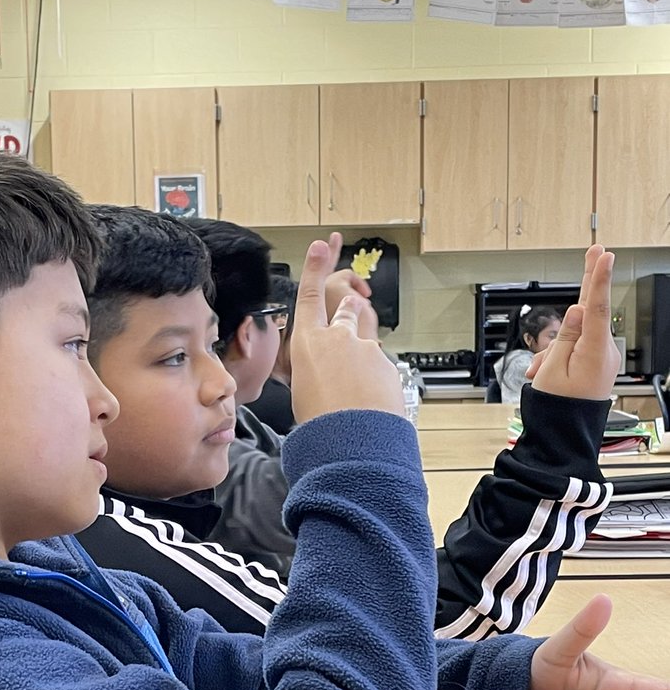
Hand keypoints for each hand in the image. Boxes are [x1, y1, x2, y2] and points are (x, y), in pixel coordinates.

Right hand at [289, 239, 402, 424]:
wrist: (352, 442)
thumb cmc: (321, 422)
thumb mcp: (303, 392)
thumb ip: (315, 372)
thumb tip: (327, 376)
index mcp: (309, 344)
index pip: (310, 296)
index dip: (315, 269)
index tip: (320, 246)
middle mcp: (338, 338)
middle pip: (347, 313)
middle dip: (350, 313)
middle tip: (352, 313)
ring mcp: (367, 349)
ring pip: (365, 348)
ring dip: (361, 364)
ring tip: (354, 395)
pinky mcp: (387, 365)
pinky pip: (380, 371)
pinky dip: (375, 386)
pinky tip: (367, 408)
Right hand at [528, 245, 619, 398]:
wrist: (564, 435)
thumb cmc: (557, 407)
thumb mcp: (552, 369)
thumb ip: (565, 337)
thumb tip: (577, 311)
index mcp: (594, 352)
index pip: (596, 308)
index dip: (599, 279)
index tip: (605, 256)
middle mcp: (604, 352)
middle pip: (594, 309)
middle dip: (593, 279)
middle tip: (598, 252)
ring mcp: (602, 358)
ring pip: (577, 334)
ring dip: (554, 346)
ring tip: (538, 369)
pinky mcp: (597, 364)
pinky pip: (577, 347)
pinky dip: (559, 355)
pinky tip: (543, 370)